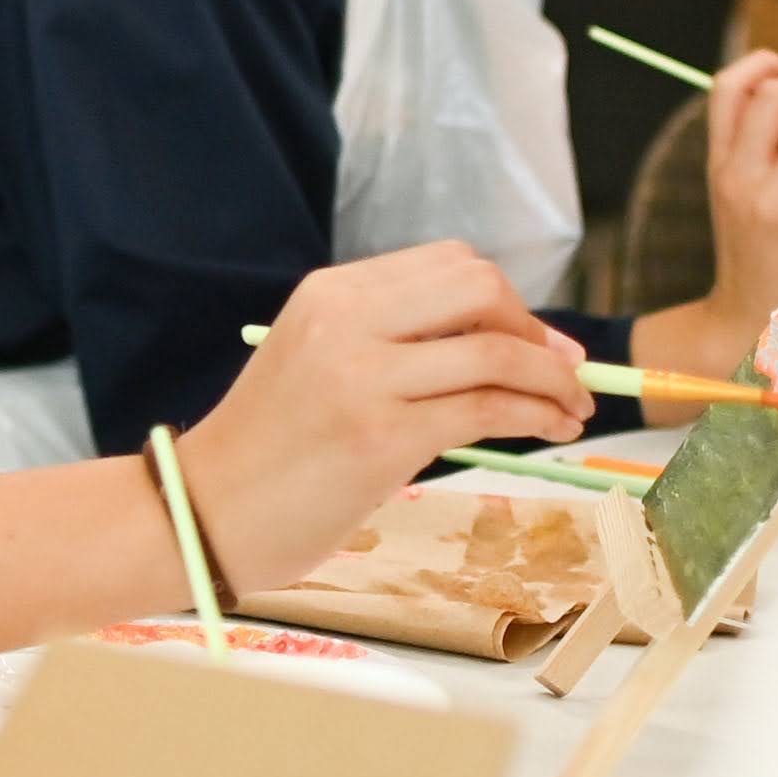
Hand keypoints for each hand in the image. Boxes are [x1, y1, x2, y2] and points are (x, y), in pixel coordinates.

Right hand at [178, 244, 586, 593]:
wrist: (205, 512)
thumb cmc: (267, 451)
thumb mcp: (315, 363)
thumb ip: (387, 341)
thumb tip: (498, 346)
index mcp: (330, 293)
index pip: (448, 264)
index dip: (508, 300)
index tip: (538, 341)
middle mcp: (347, 320)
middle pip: (479, 288)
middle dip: (536, 328)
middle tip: (562, 372)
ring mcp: (364, 377)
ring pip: (494, 351)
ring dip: (552, 379)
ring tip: (571, 409)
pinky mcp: (382, 438)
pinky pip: (487, 408)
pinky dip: (534, 414)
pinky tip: (547, 431)